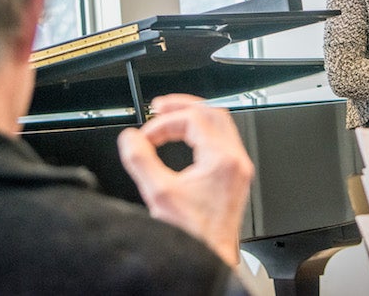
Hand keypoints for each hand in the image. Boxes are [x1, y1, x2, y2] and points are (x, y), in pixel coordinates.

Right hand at [117, 94, 254, 266]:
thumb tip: (130, 139)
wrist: (210, 261)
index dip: (165, 122)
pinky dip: (201, 134)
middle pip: (213, 113)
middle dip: (183, 107)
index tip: (146, 135)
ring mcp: (238, 169)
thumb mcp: (159, 194)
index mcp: (222, 160)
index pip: (194, 119)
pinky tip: (184, 140)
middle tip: (158, 108)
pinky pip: (222, 142)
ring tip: (169, 119)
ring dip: (194, 118)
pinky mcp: (235, 178)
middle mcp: (236, 161)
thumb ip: (141, 160)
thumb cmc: (193, 237)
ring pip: (220, 125)